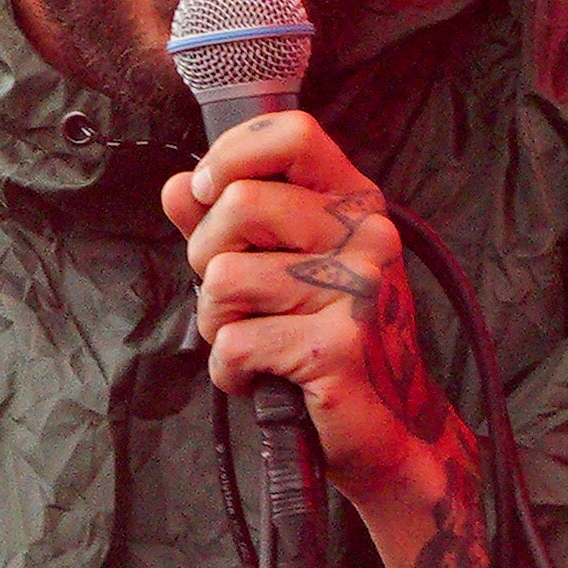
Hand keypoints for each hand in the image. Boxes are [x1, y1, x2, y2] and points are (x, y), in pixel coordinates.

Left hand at [168, 108, 458, 496]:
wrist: (390, 432)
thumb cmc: (332, 344)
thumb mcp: (283, 271)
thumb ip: (228, 227)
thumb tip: (176, 188)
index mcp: (355, 204)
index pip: (292, 135)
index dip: (232, 157)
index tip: (209, 194)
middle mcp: (366, 236)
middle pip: (241, 202)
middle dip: (208, 256)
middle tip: (234, 296)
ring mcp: (356, 289)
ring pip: (224, 279)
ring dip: (217, 323)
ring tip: (255, 344)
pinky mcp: (336, 347)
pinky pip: (235, 343)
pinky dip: (230, 371)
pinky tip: (259, 379)